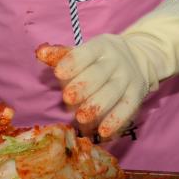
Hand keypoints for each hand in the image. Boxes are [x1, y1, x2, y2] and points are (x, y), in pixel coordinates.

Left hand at [37, 36, 155, 140]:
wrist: (138, 58)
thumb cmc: (99, 59)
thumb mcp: (85, 53)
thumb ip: (63, 56)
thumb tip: (41, 54)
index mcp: (101, 46)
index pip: (87, 52)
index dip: (73, 62)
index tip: (58, 73)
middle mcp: (117, 60)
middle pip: (100, 73)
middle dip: (84, 86)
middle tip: (68, 98)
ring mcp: (128, 77)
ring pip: (113, 91)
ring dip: (97, 105)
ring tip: (81, 118)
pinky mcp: (136, 94)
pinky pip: (127, 108)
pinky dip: (116, 120)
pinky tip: (103, 132)